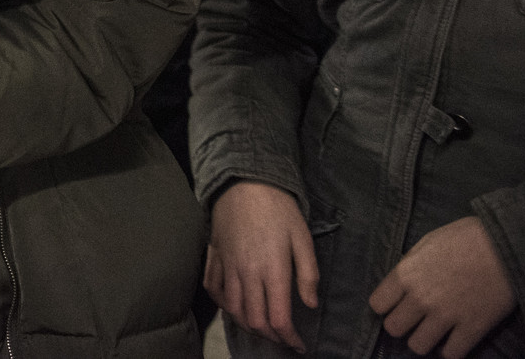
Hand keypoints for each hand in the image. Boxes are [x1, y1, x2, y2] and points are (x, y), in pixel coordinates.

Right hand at [205, 181, 318, 352]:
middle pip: (254, 319)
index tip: (299, 345)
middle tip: (283, 338)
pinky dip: (224, 305)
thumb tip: (310, 304)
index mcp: (272, 270)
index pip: (278, 317)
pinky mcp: (215, 257)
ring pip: (233, 309)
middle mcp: (247, 273)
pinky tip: (235, 306)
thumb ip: (308, 274)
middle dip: (270, 336)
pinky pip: (214, 289)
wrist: (243, 182)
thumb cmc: (279, 209)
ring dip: (247, 325)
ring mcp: (227, 266)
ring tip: (262, 327)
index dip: (289, 338)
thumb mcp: (302, 238)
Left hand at [369, 216, 516, 357]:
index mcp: (406, 274)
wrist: (503, 245)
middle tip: (414, 319)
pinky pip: (451, 354)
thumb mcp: (426, 244)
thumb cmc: (464, 237)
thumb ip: (410, 266)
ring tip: (432, 331)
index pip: (377, 305)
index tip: (395, 305)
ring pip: (418, 346)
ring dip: (423, 340)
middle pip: (393, 328)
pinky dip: (450, 350)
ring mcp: (446, 315)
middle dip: (401, 325)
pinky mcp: (472, 328)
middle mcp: (420, 298)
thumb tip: (401, 283)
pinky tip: (452, 340)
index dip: (385, 306)